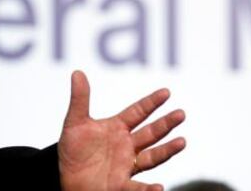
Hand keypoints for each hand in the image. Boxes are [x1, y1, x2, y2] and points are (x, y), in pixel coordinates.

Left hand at [58, 70, 185, 190]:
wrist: (68, 178)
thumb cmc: (73, 151)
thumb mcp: (74, 124)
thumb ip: (79, 99)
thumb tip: (77, 72)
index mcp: (117, 128)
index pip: (138, 112)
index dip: (152, 102)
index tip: (166, 92)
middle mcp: (127, 145)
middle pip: (151, 133)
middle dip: (166, 124)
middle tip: (181, 113)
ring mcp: (127, 165)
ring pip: (152, 157)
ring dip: (166, 150)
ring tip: (182, 142)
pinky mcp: (121, 185)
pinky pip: (138, 188)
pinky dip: (148, 189)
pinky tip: (159, 187)